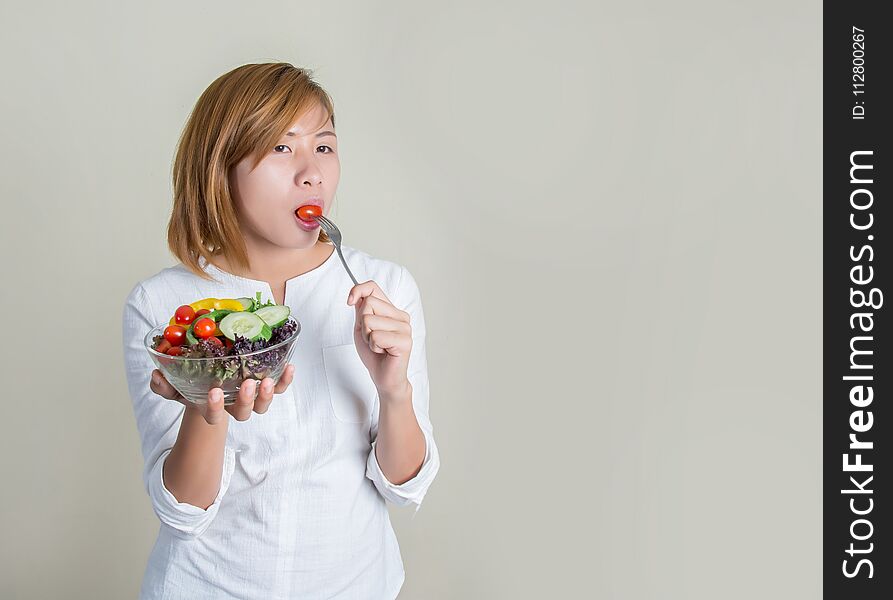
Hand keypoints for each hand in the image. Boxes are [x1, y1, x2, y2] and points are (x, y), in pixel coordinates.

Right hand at [149, 364, 295, 424]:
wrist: (214, 374)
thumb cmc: (194, 384)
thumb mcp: (176, 384)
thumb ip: (164, 385)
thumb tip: (156, 376)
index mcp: (214, 408)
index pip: (214, 415)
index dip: (214, 408)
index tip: (213, 392)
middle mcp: (235, 406)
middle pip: (243, 412)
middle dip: (245, 400)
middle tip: (246, 384)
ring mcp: (252, 397)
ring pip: (263, 404)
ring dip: (267, 394)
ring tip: (267, 379)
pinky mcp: (267, 386)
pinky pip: (280, 387)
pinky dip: (285, 380)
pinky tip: (289, 366)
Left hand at [347, 280, 411, 397]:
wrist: (384, 377)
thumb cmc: (374, 354)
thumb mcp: (362, 328)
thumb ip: (361, 310)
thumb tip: (356, 293)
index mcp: (392, 310)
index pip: (373, 287)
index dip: (358, 290)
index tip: (349, 301)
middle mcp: (401, 316)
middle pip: (369, 304)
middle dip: (362, 324)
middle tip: (372, 339)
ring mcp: (405, 328)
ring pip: (370, 321)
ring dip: (368, 337)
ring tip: (378, 347)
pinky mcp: (405, 341)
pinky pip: (376, 336)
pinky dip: (373, 346)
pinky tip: (383, 352)